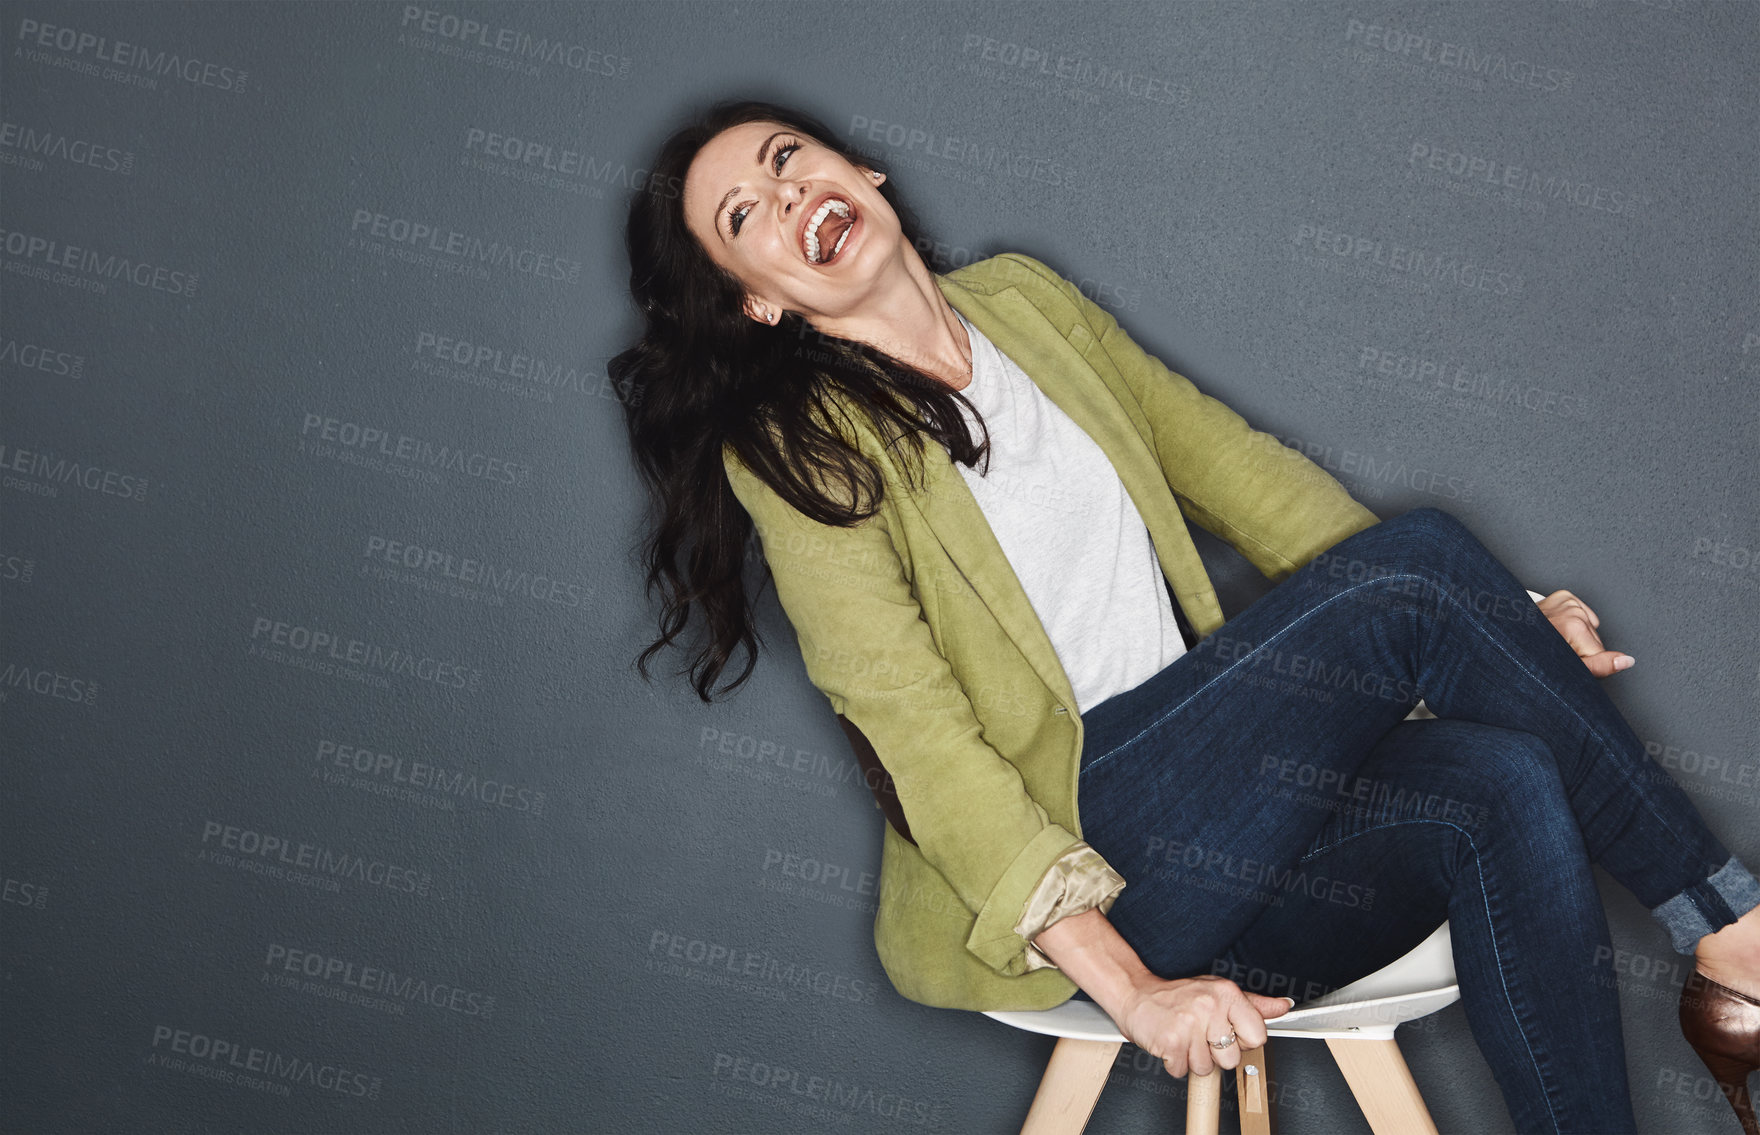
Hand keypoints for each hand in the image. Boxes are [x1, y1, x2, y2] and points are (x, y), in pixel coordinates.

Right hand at [1113, 973, 1292, 1078]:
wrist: (1135, 994)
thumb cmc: (1178, 996)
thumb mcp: (1218, 992)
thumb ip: (1254, 1004)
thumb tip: (1284, 1006)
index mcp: (1226, 993)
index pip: (1258, 1036)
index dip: (1241, 1040)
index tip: (1226, 1032)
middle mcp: (1209, 1006)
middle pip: (1232, 1058)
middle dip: (1214, 1053)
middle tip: (1199, 1035)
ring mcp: (1189, 1024)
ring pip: (1206, 1068)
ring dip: (1192, 1059)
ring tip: (1184, 1038)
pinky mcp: (1171, 1041)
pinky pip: (1183, 1070)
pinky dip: (1175, 1063)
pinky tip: (1171, 1043)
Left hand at [1533, 589, 1633, 677]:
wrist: (1504, 636)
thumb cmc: (1529, 654)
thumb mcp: (1565, 669)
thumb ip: (1598, 666)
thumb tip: (1627, 661)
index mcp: (1572, 625)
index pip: (1601, 654)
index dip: (1587, 665)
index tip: (1569, 666)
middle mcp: (1570, 609)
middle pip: (1597, 642)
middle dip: (1582, 652)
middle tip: (1557, 654)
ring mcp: (1566, 600)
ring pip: (1590, 629)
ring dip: (1577, 639)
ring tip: (1555, 643)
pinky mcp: (1564, 595)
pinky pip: (1584, 615)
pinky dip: (1576, 625)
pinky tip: (1560, 630)